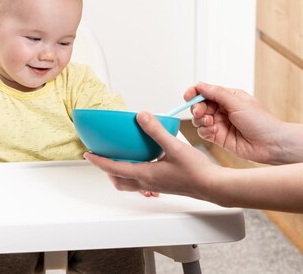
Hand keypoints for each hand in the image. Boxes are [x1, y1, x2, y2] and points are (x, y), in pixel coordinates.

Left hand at [84, 111, 217, 199]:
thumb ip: (156, 131)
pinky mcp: (165, 185)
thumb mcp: (174, 146)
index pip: (114, 169)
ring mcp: (157, 186)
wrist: (214, 187)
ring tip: (119, 160)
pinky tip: (147, 162)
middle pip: (119, 181)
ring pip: (130, 183)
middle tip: (100, 158)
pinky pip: (143, 182)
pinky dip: (136, 174)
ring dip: (120, 174)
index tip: (88, 154)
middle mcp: (148, 182)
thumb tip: (141, 116)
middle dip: (106, 171)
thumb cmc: (196, 171)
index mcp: (146, 174)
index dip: (98, 161)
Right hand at [184, 82, 284, 163]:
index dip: (195, 93)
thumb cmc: (261, 122)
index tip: (188, 96)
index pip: (206, 91)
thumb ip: (217, 93)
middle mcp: (223, 109)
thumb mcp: (238, 103)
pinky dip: (204, 131)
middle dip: (198, 108)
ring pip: (199, 119)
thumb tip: (200, 85)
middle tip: (201, 113)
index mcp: (229, 97)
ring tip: (211, 123)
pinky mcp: (219, 137)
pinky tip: (213, 131)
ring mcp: (220, 123)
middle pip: (200, 105)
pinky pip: (203, 132)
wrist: (271, 144)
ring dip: (201, 120)